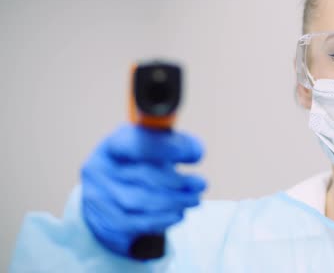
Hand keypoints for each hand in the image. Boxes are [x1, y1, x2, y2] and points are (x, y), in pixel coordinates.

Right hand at [81, 124, 206, 257]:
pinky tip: (179, 213)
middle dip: (177, 182)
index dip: (166, 148)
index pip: (137, 143)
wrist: (111, 193)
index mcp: (113, 144)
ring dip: (174, 202)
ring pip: (140, 202)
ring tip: (194, 199)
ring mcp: (98, 196)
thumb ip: (173, 144)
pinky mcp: (104, 220)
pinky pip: (137, 222)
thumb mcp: (152, 146)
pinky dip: (163, 219)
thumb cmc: (139, 163)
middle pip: (142, 175)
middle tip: (201, 184)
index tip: (195, 154)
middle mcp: (99, 168)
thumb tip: (196, 152)